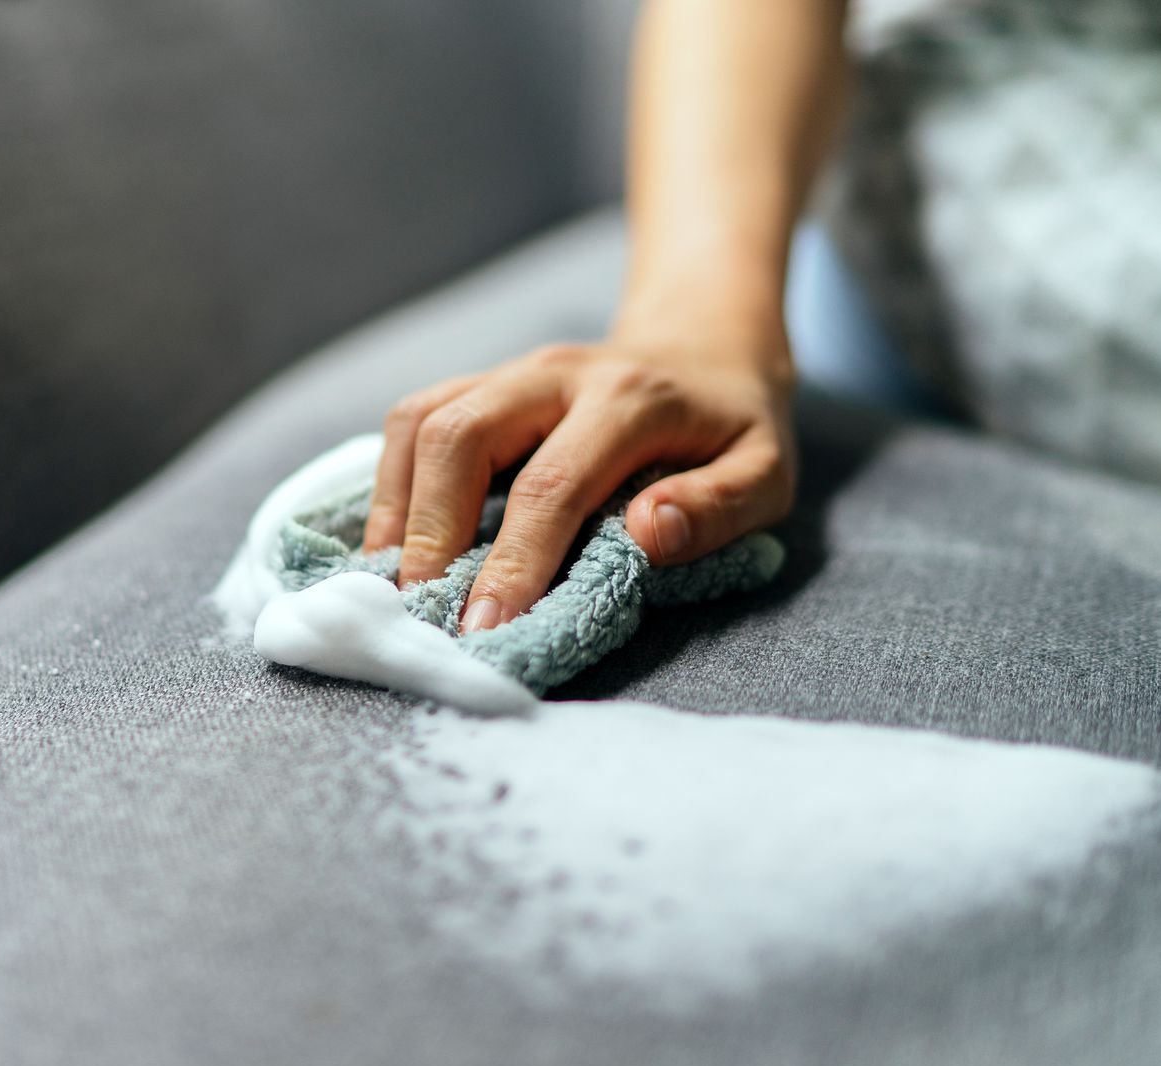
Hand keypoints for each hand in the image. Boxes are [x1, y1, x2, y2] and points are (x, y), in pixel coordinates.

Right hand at [362, 323, 796, 632]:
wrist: (705, 344)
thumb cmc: (734, 426)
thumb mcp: (767, 471)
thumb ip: (718, 505)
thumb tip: (648, 534)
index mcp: (630, 399)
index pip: (552, 483)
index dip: (513, 559)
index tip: (487, 626)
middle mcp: (556, 373)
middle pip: (460, 435)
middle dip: (432, 530)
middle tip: (427, 609)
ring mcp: (511, 372)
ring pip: (422, 419)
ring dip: (398, 506)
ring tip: (399, 582)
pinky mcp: (482, 383)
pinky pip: (414, 418)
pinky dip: (393, 483)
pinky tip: (395, 541)